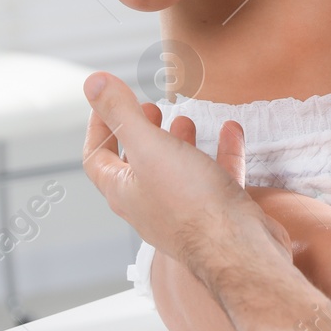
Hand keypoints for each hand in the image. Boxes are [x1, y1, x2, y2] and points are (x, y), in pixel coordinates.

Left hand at [81, 73, 288, 269]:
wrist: (238, 249)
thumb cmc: (190, 203)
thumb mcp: (149, 147)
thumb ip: (122, 113)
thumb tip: (93, 81)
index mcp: (124, 192)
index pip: (97, 157)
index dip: (98, 125)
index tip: (108, 98)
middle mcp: (150, 204)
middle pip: (136, 164)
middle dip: (140, 132)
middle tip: (149, 107)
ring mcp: (185, 211)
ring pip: (176, 171)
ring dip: (177, 143)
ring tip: (184, 119)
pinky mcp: (218, 212)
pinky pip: (217, 176)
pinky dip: (221, 151)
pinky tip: (230, 130)